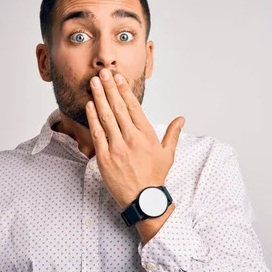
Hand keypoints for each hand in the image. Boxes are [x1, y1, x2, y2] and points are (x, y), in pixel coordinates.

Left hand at [86, 68, 184, 208]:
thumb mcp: (168, 154)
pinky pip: (97, 134)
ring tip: (93, 83)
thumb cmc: (155, 176)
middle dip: (109, 88)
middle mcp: (131, 138)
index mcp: (146, 135)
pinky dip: (93, 118)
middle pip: (118, 108)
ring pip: (106, 117)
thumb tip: (181, 119)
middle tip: (102, 73)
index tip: (118, 77)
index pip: (133, 107)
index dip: (124, 90)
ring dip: (99, 98)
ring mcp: (117, 147)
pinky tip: (89, 105)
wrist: (143, 199)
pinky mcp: (105, 157)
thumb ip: (173, 133)